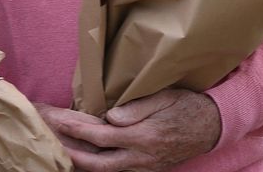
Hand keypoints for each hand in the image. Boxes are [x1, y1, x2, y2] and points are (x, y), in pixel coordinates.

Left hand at [40, 89, 221, 171]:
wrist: (211, 127)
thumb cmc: (186, 106)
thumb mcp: (163, 98)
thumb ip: (136, 108)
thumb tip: (109, 116)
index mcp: (143, 137)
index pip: (102, 136)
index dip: (78, 130)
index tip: (58, 122)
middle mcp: (141, 158)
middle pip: (98, 163)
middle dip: (73, 154)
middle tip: (52, 144)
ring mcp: (144, 166)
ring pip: (106, 170)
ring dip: (83, 162)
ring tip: (62, 151)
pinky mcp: (146, 168)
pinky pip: (117, 169)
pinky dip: (99, 164)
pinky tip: (87, 157)